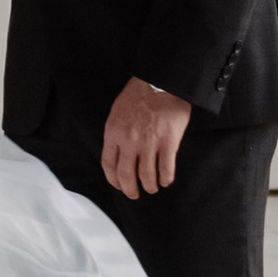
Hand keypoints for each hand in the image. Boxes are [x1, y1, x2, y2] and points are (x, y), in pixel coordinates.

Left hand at [101, 78, 192, 201]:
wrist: (162, 81)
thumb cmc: (140, 94)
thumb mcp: (118, 111)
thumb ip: (117, 132)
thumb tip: (118, 153)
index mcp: (114, 132)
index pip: (108, 165)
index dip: (113, 180)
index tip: (119, 185)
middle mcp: (129, 141)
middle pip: (126, 176)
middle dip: (130, 190)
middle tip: (135, 195)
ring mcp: (149, 143)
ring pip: (147, 177)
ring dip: (150, 186)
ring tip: (153, 188)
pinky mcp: (168, 143)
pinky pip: (166, 169)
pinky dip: (166, 179)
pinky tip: (166, 180)